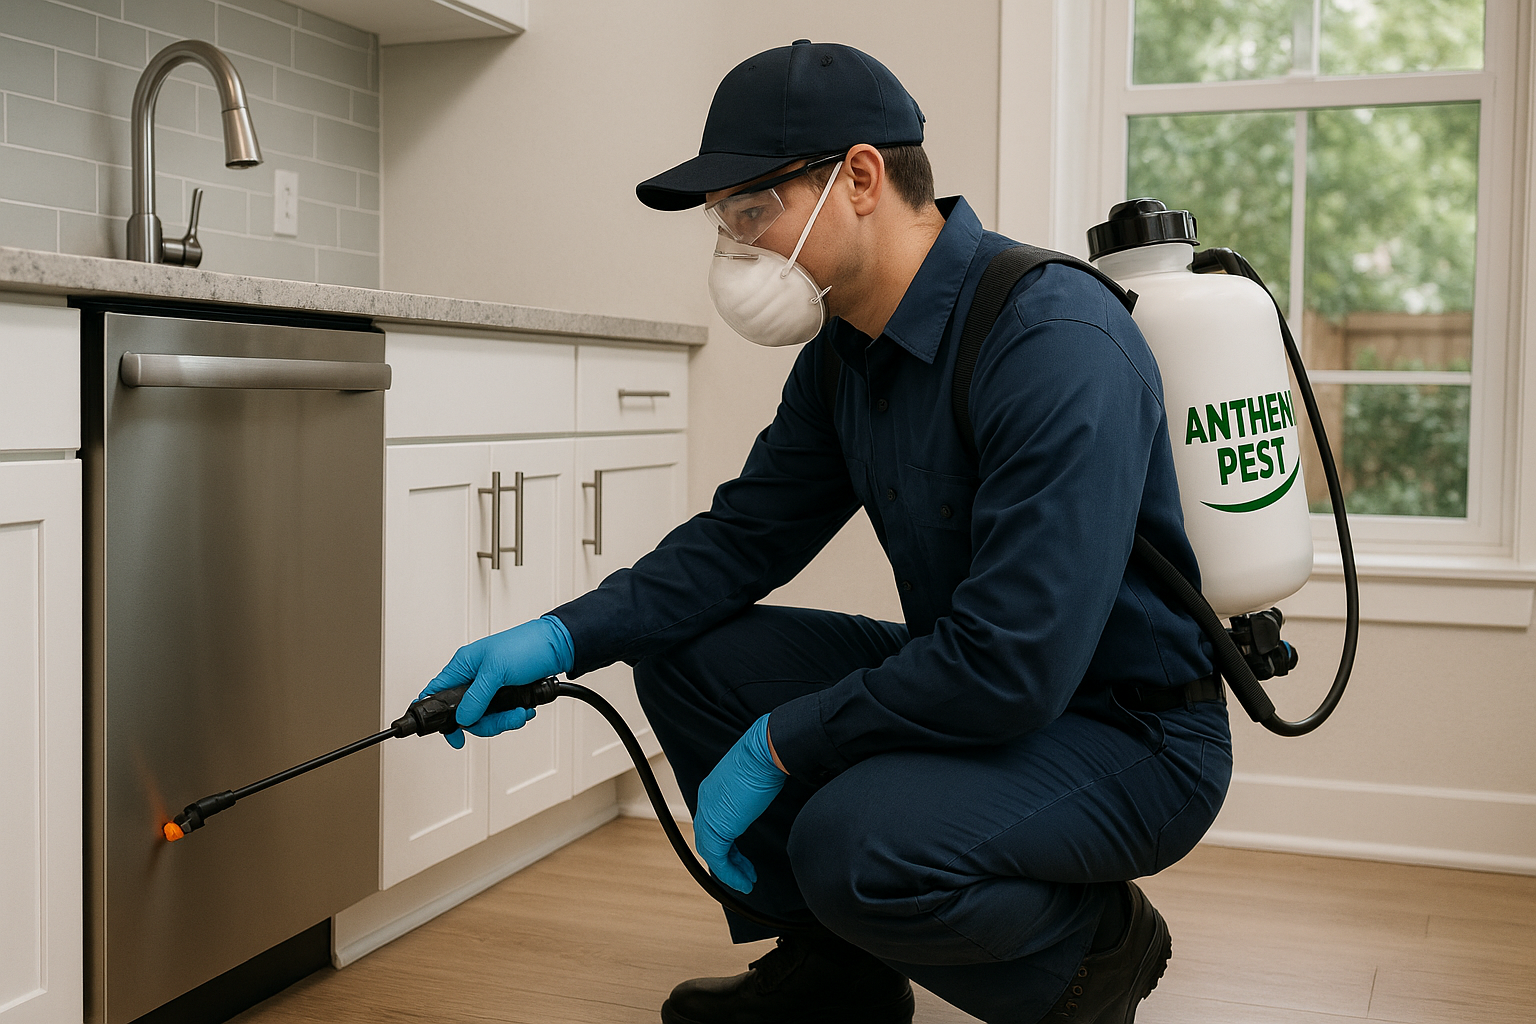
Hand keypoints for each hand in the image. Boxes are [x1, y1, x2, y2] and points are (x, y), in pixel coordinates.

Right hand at [419, 615, 573, 748]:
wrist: (559, 646)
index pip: (437, 692)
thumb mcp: (497, 670)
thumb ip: (477, 697)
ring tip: (520, 712)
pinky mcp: (507, 692)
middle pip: (466, 714)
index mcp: (463, 665)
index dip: (440, 716)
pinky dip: (515, 715)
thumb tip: (463, 718)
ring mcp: (491, 686)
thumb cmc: (527, 645)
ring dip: (505, 720)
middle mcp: (474, 676)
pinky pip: (503, 714)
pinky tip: (525, 708)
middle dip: (486, 722)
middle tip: (502, 720)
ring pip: (486, 717)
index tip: (453, 735)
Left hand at [693, 715, 786, 892]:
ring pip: (711, 852)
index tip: (737, 858)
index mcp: (712, 791)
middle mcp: (706, 802)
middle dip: (726, 861)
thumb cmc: (765, 761)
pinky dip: (730, 873)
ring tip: (745, 881)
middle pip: (708, 840)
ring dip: (729, 871)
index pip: (711, 825)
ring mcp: (709, 814)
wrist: (765, 753)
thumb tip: (757, 804)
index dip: (724, 845)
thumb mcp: (753, 783)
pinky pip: (718, 859)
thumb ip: (747, 798)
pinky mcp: (718, 826)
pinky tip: (744, 880)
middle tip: (741, 873)